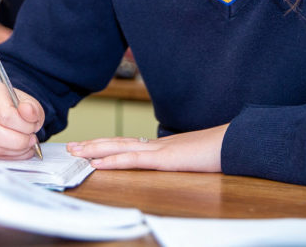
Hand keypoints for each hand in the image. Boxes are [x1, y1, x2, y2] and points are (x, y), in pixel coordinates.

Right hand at [0, 81, 44, 159]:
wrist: (7, 110)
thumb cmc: (17, 106)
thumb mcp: (29, 102)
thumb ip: (32, 108)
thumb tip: (28, 112)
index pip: (4, 114)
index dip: (23, 125)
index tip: (34, 127)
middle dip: (17, 141)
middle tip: (31, 140)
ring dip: (14, 151)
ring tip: (27, 145)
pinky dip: (9, 157)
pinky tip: (20, 151)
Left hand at [65, 124, 227, 171]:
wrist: (234, 143)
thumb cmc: (218, 152)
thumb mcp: (193, 159)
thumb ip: (179, 161)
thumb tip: (173, 164)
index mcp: (162, 146)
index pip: (128, 144)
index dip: (107, 145)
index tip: (90, 147)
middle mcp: (156, 144)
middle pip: (117, 143)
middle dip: (93, 144)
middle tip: (71, 146)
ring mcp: (159, 149)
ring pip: (119, 148)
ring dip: (95, 150)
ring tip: (76, 152)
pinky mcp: (164, 158)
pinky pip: (133, 160)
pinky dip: (113, 161)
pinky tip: (98, 163)